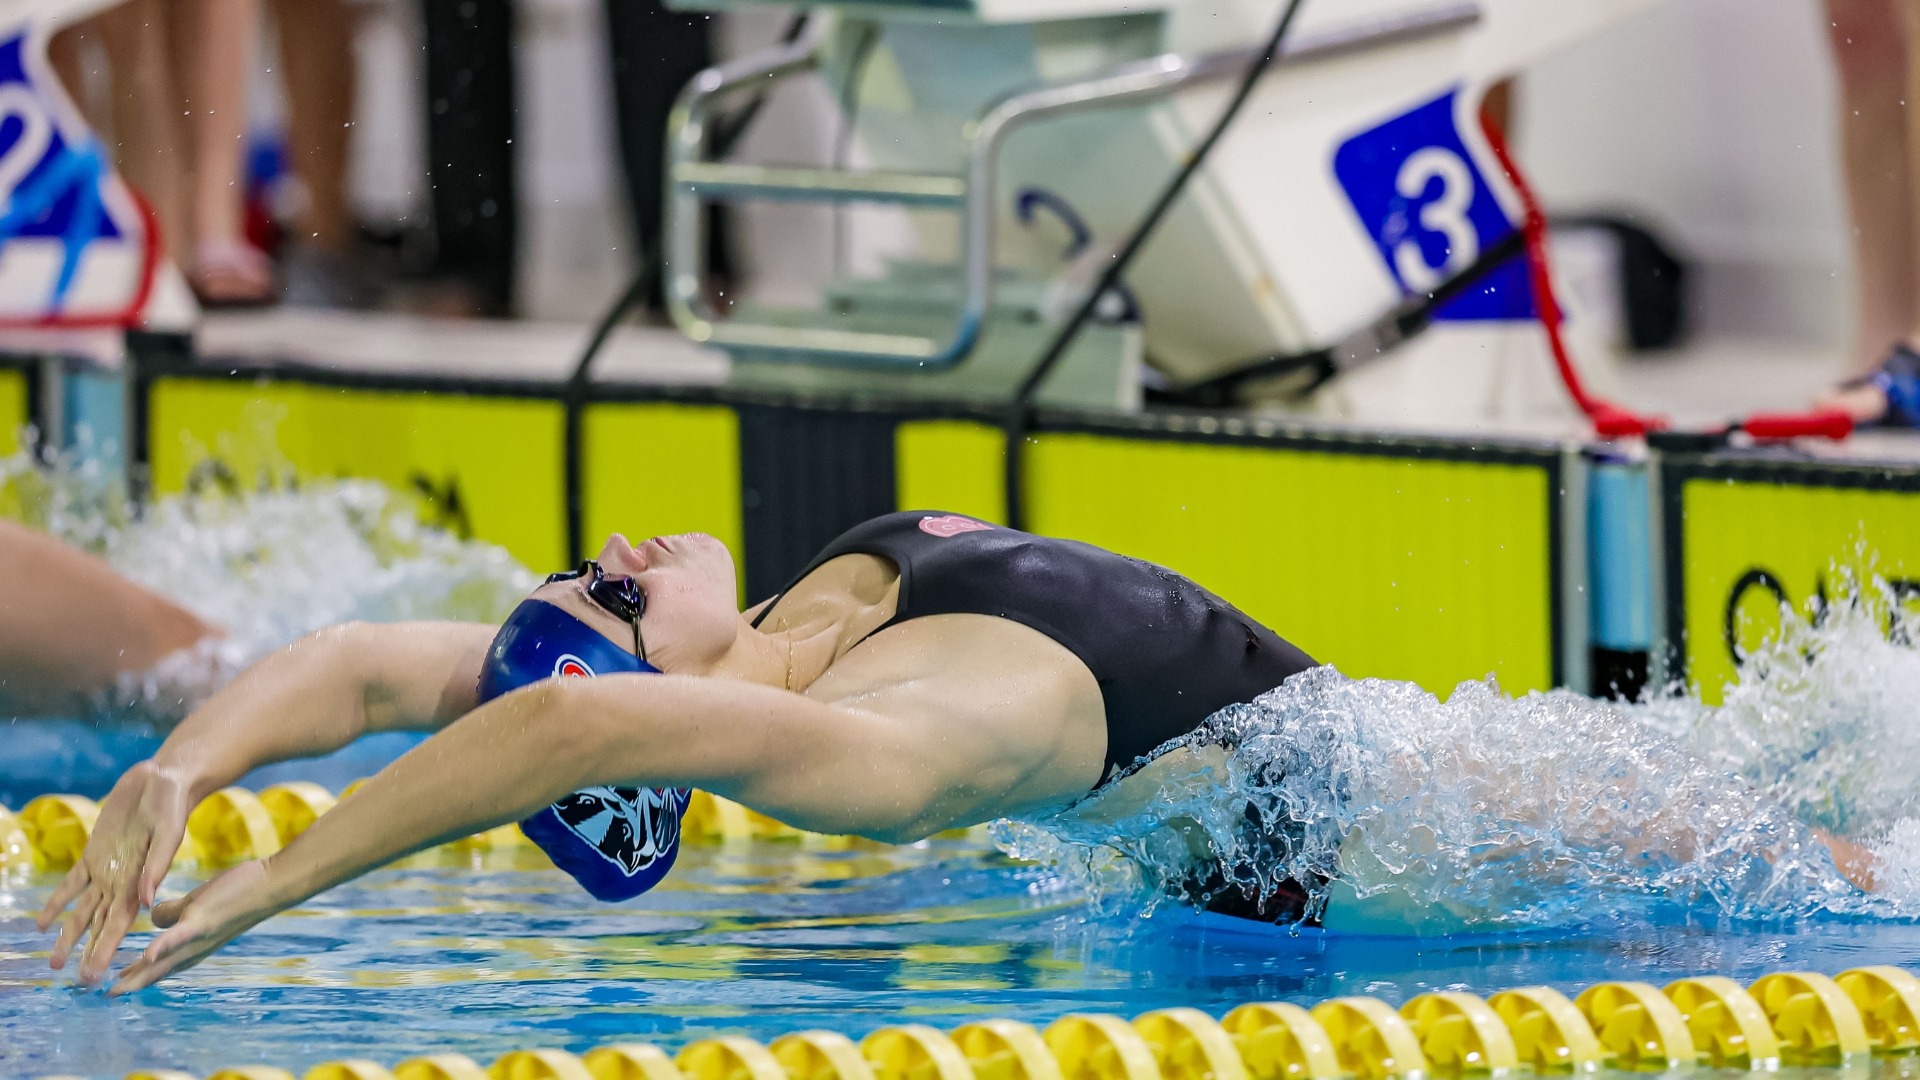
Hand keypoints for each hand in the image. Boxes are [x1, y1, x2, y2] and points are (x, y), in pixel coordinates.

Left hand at [36, 759, 196, 984]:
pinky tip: (42, 923)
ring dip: (68, 936)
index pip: (120, 924)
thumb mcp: (168, 834)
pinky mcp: (94, 854)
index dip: (106, 950)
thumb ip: (156, 867)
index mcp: (140, 882)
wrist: (165, 781)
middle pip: (101, 925)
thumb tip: (146, 903)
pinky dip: (57, 903)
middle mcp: (121, 882)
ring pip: (82, 911)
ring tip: (54, 963)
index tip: (97, 976)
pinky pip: (72, 883)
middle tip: (78, 982)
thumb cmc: (172, 806)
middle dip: (89, 953)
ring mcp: (106, 869)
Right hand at [108, 858, 279, 994]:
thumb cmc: (234, 893)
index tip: (112, 988)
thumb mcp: (195, 906)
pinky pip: (181, 935)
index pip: (159, 965)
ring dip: (142, 974)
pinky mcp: (204, 920)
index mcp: (191, 944)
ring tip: (118, 988)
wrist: (269, 885)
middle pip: (160, 970)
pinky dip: (164, 946)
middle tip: (106, 997)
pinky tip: (147, 956)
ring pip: (167, 959)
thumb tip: (153, 919)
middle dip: (134, 984)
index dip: (137, 976)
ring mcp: (200, 935)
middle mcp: (195, 948)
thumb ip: (173, 915)